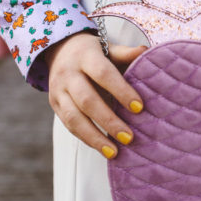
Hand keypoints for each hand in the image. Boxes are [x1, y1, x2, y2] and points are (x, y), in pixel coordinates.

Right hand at [44, 31, 147, 158]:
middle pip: (87, 100)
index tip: (140, 107)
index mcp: (85, 57)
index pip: (103, 73)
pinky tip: (103, 148)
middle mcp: (68, 74)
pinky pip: (69, 125)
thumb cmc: (95, 52)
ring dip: (94, 137)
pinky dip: (86, 138)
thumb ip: (126, 54)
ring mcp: (58, 91)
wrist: (61, 50)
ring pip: (74, 117)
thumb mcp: (109, 48)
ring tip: (114, 152)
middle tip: (129, 137)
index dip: (121, 90)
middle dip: (109, 120)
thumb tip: (145, 51)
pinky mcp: (55, 105)